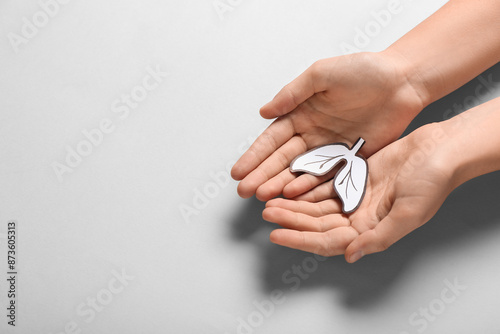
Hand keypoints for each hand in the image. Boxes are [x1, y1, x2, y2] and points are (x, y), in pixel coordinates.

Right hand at [231, 52, 424, 200]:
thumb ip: (292, 93)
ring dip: (282, 185)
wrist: (403, 82)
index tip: (238, 172)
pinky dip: (312, 187)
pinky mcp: (350, 160)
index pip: (273, 139)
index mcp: (302, 114)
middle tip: (245, 191)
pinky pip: (328, 177)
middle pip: (283, 160)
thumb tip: (264, 112)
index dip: (255, 156)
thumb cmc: (364, 71)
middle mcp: (313, 135)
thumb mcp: (321, 75)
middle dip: (262, 175)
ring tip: (264, 197)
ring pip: (302, 172)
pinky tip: (295, 197)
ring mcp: (331, 150)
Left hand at [262, 123, 454, 261]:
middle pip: (317, 224)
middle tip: (267, 214)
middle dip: (291, 221)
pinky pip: (324, 186)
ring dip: (294, 206)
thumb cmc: (432, 182)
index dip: (300, 240)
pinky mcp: (354, 178)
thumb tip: (350, 255)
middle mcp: (360, 217)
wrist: (440, 150)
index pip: (327, 241)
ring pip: (316, 206)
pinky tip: (288, 186)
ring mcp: (356, 197)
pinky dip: (306, 188)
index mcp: (371, 230)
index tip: (276, 236)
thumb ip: (379, 237)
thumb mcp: (409, 214)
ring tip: (270, 201)